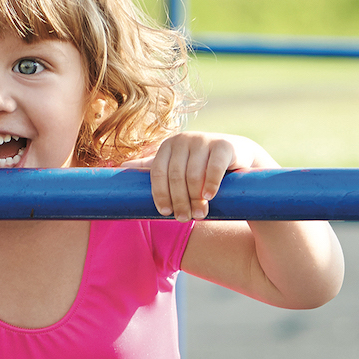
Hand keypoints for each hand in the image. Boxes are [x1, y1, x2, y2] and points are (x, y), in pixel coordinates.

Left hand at [122, 132, 277, 221]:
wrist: (237, 156)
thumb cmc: (201, 165)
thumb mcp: (176, 164)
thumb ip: (151, 166)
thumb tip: (122, 168)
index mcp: (168, 145)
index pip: (157, 172)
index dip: (160, 194)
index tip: (164, 213)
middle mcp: (184, 139)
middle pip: (175, 176)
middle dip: (179, 201)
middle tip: (185, 219)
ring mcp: (204, 140)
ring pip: (194, 174)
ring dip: (195, 199)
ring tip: (199, 215)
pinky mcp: (224, 145)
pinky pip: (214, 168)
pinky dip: (211, 184)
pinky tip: (210, 197)